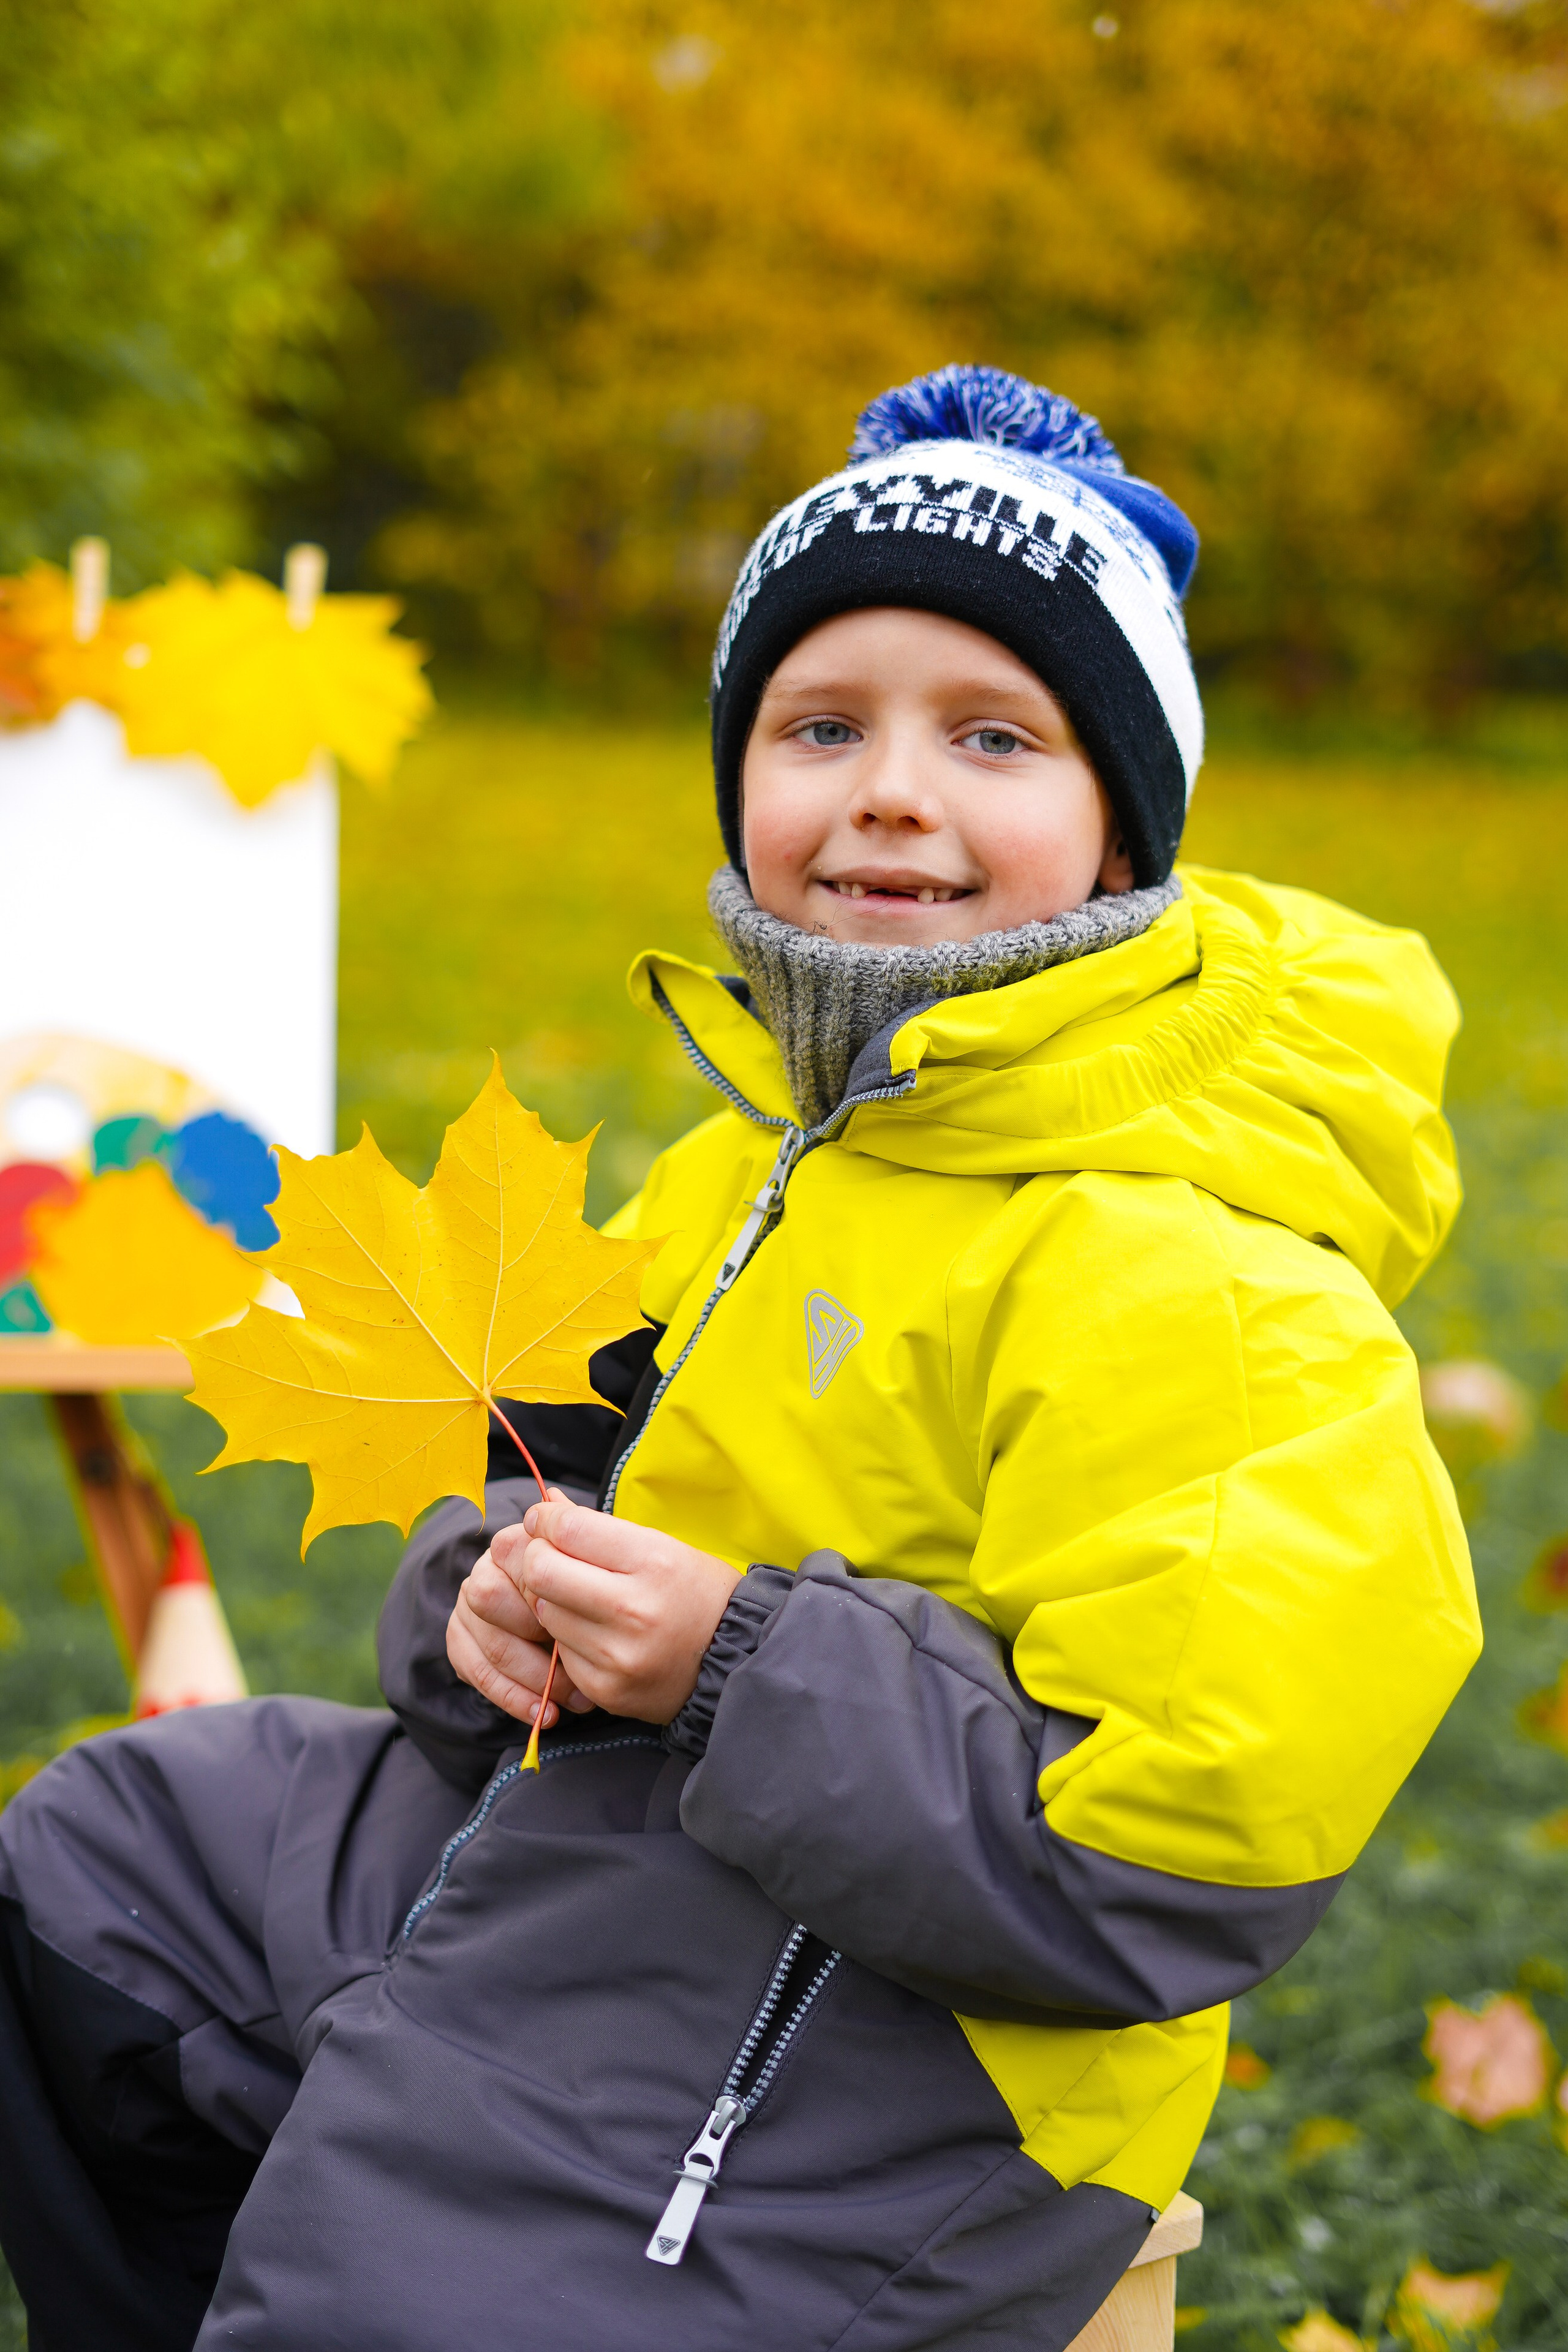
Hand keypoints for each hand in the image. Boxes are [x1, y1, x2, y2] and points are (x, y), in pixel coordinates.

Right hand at [447, 1489, 595, 1730]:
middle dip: (533, 1634)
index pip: (518, 1559)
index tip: (586, 1616)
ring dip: (533, 1677)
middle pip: (488, 1596)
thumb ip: (581, 1536)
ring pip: (486, 1642)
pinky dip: (510, 1696)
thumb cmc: (601, 1592)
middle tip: (577, 1659)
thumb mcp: (603, 1566)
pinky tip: (543, 1714)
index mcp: (518, 1541)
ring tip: (576, 1698)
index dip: (547, 1591)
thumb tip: (556, 1498)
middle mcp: (486, 1568)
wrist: (587, 1620)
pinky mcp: (460, 1640)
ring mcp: (468, 1605)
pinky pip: (473, 1671)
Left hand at [494, 1497, 741, 1724]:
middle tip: (550, 1557)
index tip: (544, 1520)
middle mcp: (633, 1609)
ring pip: (544, 1612)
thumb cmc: (698, 1594)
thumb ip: (598, 1528)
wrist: (735, 1660)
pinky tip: (596, 1634)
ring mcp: (617, 1655)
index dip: (544, 1519)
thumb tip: (547, 1504)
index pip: (568, 1529)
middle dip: (537, 1557)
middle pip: (542, 1571)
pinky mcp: (606, 1689)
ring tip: (581, 1598)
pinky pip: (560, 1653)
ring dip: (552, 1600)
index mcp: (653, 1562)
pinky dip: (568, 1639)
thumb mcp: (662, 1547)